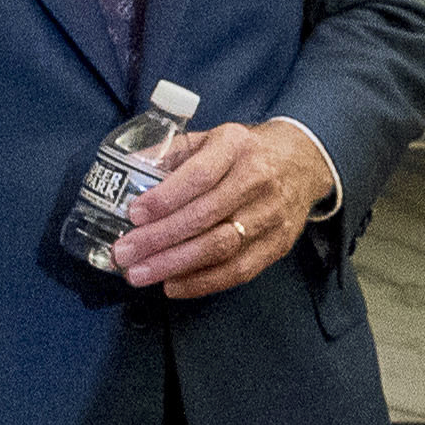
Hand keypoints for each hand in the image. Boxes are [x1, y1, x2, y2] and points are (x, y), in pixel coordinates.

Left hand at [112, 119, 336, 299]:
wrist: (300, 163)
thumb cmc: (242, 153)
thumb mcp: (209, 138)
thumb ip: (170, 153)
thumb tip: (126, 173)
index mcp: (236, 146)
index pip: (199, 176)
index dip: (165, 198)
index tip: (133, 214)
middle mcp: (257, 179)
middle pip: (205, 216)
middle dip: (159, 239)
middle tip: (124, 254)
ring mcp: (271, 215)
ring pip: (220, 247)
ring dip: (175, 265)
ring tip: (139, 274)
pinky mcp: (277, 244)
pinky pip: (238, 271)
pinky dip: (203, 282)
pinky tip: (172, 285)